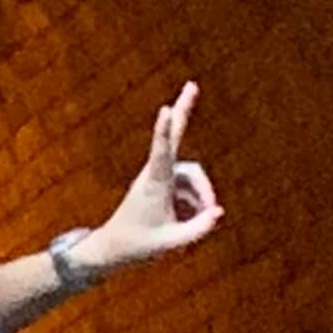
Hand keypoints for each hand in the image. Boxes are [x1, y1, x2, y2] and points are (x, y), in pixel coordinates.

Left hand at [92, 83, 222, 267]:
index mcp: (154, 185)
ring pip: (194, 177)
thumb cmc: (138, 246)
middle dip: (185, 111)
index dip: (164, 133)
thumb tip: (218, 212)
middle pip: (174, 137)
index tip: (165, 111)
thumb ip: (198, 229)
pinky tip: (187, 221)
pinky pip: (190, 189)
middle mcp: (157, 174)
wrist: (114, 248)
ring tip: (196, 221)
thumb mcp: (171, 243)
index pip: (160, 154)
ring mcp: (161, 177)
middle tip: (192, 84)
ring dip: (202, 197)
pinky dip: (195, 205)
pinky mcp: (164, 183)